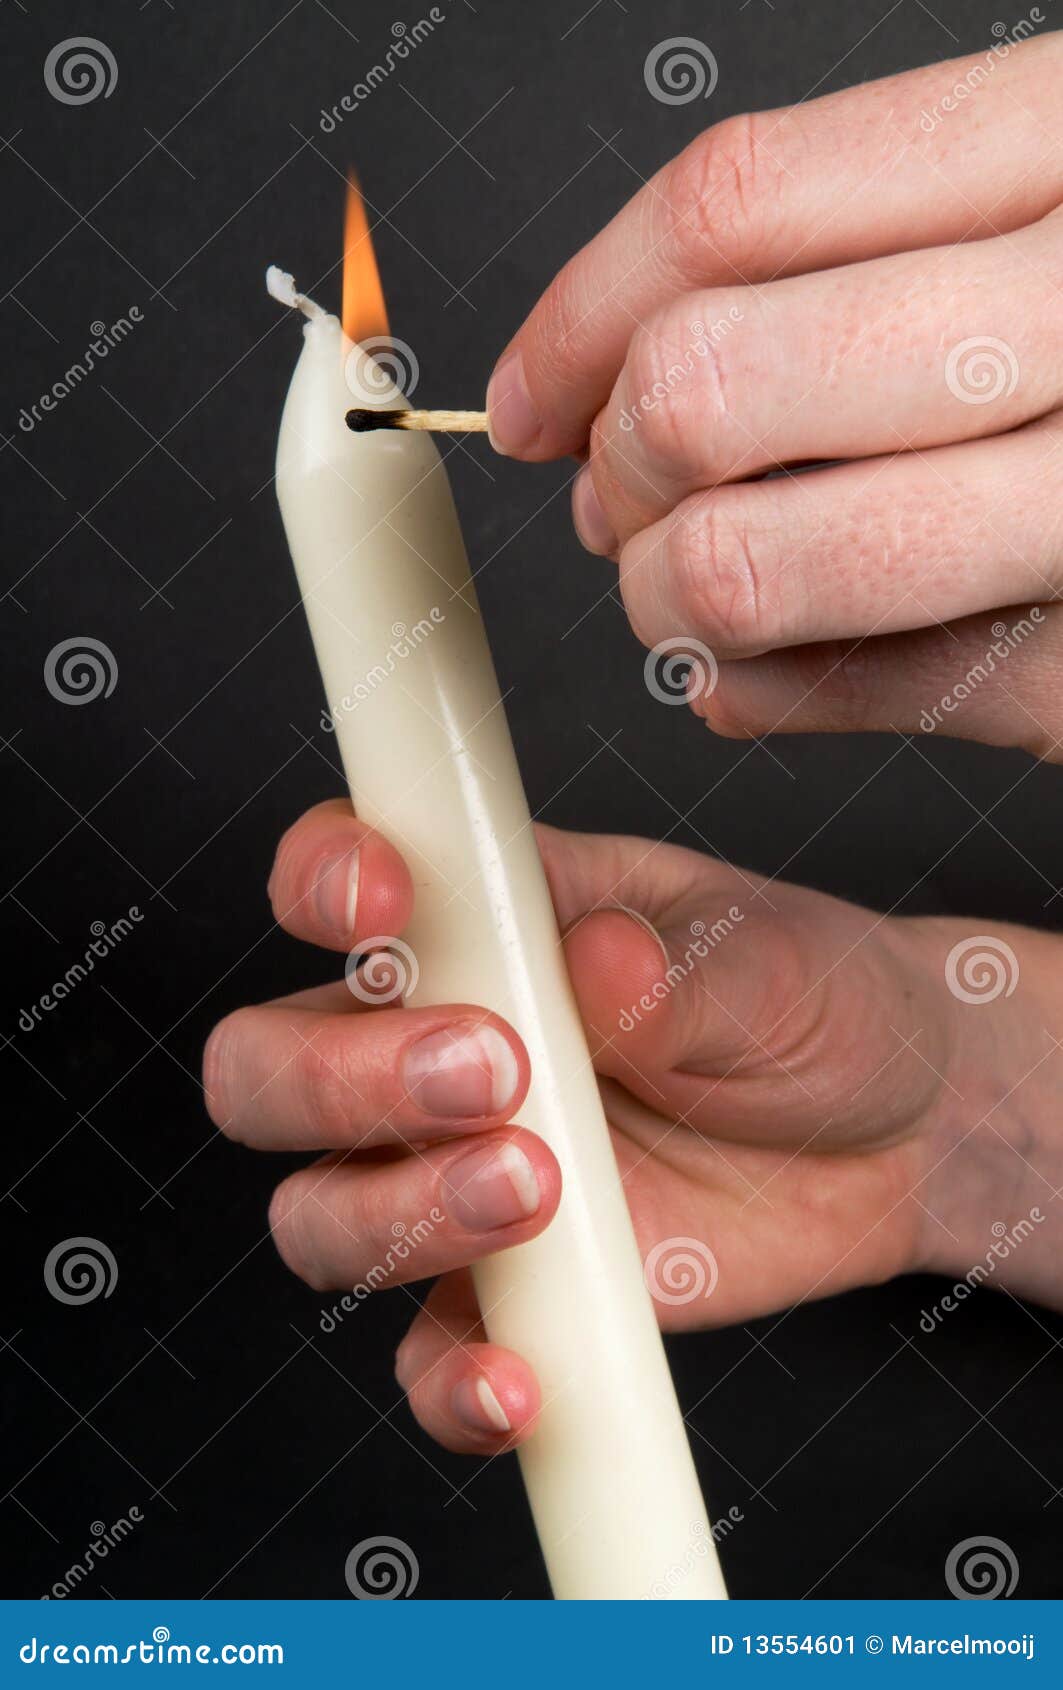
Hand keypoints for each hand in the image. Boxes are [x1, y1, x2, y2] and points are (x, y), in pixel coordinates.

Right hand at [203, 801, 1062, 1452]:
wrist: (894, 1135)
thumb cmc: (810, 1003)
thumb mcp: (770, 959)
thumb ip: (678, 969)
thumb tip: (598, 967)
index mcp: (482, 919)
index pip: (335, 883)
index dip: (321, 886)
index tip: (382, 905)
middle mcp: (434, 1041)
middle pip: (270, 1068)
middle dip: (341, 1077)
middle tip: (494, 1073)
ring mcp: (454, 1173)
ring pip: (317, 1211)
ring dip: (401, 1212)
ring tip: (541, 1189)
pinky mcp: (506, 1292)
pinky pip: (423, 1353)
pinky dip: (450, 1378)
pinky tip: (521, 1374)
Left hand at [487, 33, 1062, 757]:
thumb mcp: (1043, 236)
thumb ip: (851, 279)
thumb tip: (589, 403)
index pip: (737, 201)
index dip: (582, 309)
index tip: (525, 395)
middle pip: (711, 380)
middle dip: (622, 464)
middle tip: (626, 498)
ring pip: (752, 556)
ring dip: (668, 595)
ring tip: (687, 590)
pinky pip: (852, 691)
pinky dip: (762, 690)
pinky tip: (765, 668)